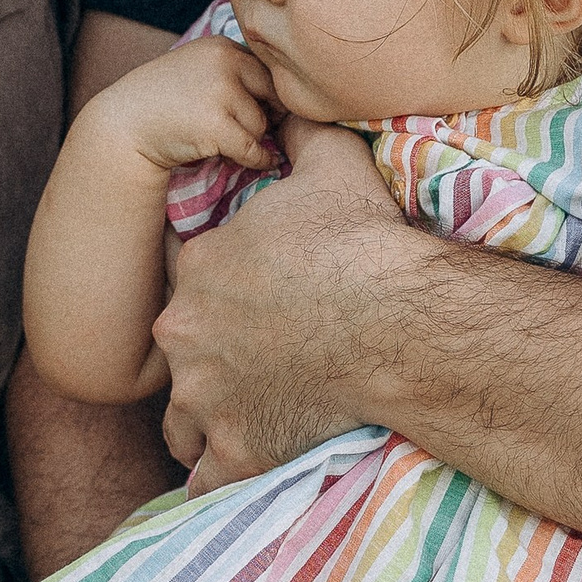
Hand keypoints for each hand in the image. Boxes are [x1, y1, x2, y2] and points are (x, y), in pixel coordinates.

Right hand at [89, 34, 276, 176]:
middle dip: (266, 116)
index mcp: (222, 46)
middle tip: (250, 130)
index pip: (266, 72)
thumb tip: (284, 98)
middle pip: (271, 96)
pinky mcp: (216, 126)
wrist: (123, 124)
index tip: (261, 112)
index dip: (267, 97)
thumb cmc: (163, 100)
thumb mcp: (198, 69)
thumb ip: (233, 72)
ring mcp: (220, 94)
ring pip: (260, 124)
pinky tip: (258, 162)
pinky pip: (253, 148)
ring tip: (223, 141)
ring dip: (250, 139)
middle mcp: (224, 63)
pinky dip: (258, 159)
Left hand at [154, 116, 419, 486]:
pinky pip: (208, 481)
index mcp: (199, 269)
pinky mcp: (237, 450)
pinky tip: (237, 474)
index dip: (221, 292)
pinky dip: (218, 479)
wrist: (399, 319)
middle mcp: (186, 334)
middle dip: (211, 355)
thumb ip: (299, 129)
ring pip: (182, 420)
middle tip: (259, 360)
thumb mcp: (330, 164)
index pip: (190, 282)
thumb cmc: (363, 242)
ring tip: (243, 416)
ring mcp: (206, 398)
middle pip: (182, 349)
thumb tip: (288, 101)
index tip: (254, 303)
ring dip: (205, 418)